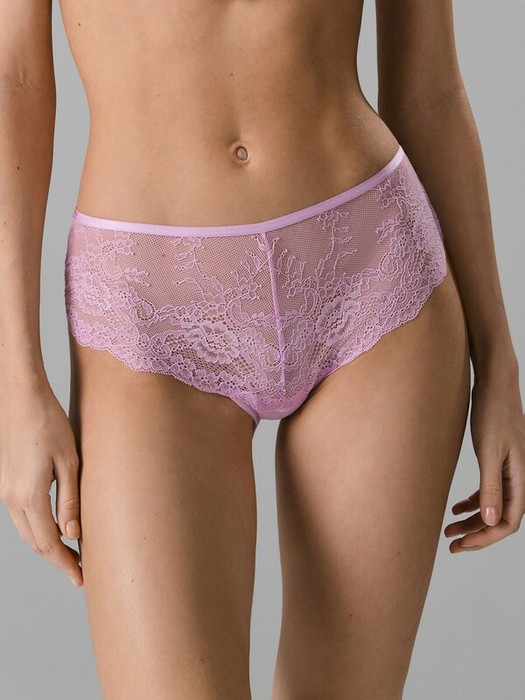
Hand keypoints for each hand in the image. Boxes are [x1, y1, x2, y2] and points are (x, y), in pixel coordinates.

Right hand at [0, 380, 82, 585]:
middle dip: (57, 560)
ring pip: (26, 531)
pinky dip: (37, 529)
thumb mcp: (69, 462)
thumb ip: (70, 501)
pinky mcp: (6, 480)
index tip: (82, 578)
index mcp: (29, 495)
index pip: (48, 543)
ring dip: (47, 546)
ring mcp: (5, 489)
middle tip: (80, 571)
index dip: (65, 564)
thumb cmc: (50, 423)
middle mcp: (12, 498)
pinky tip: (55, 528)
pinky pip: (22, 516)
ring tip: (71, 553)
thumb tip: (72, 535)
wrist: (22, 396)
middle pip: (34, 542)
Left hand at [444, 370, 524, 551]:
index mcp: (520, 478)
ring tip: (448, 530)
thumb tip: (491, 520)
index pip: (509, 522)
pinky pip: (488, 491)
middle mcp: (518, 477)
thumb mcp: (489, 451)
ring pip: (492, 506)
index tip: (463, 544)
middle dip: (477, 534)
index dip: (487, 537)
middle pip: (500, 518)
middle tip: (451, 544)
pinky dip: (473, 503)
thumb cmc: (493, 412)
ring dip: (472, 520)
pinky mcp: (497, 461)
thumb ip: (491, 486)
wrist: (494, 384)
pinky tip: (455, 508)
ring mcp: (508, 470)